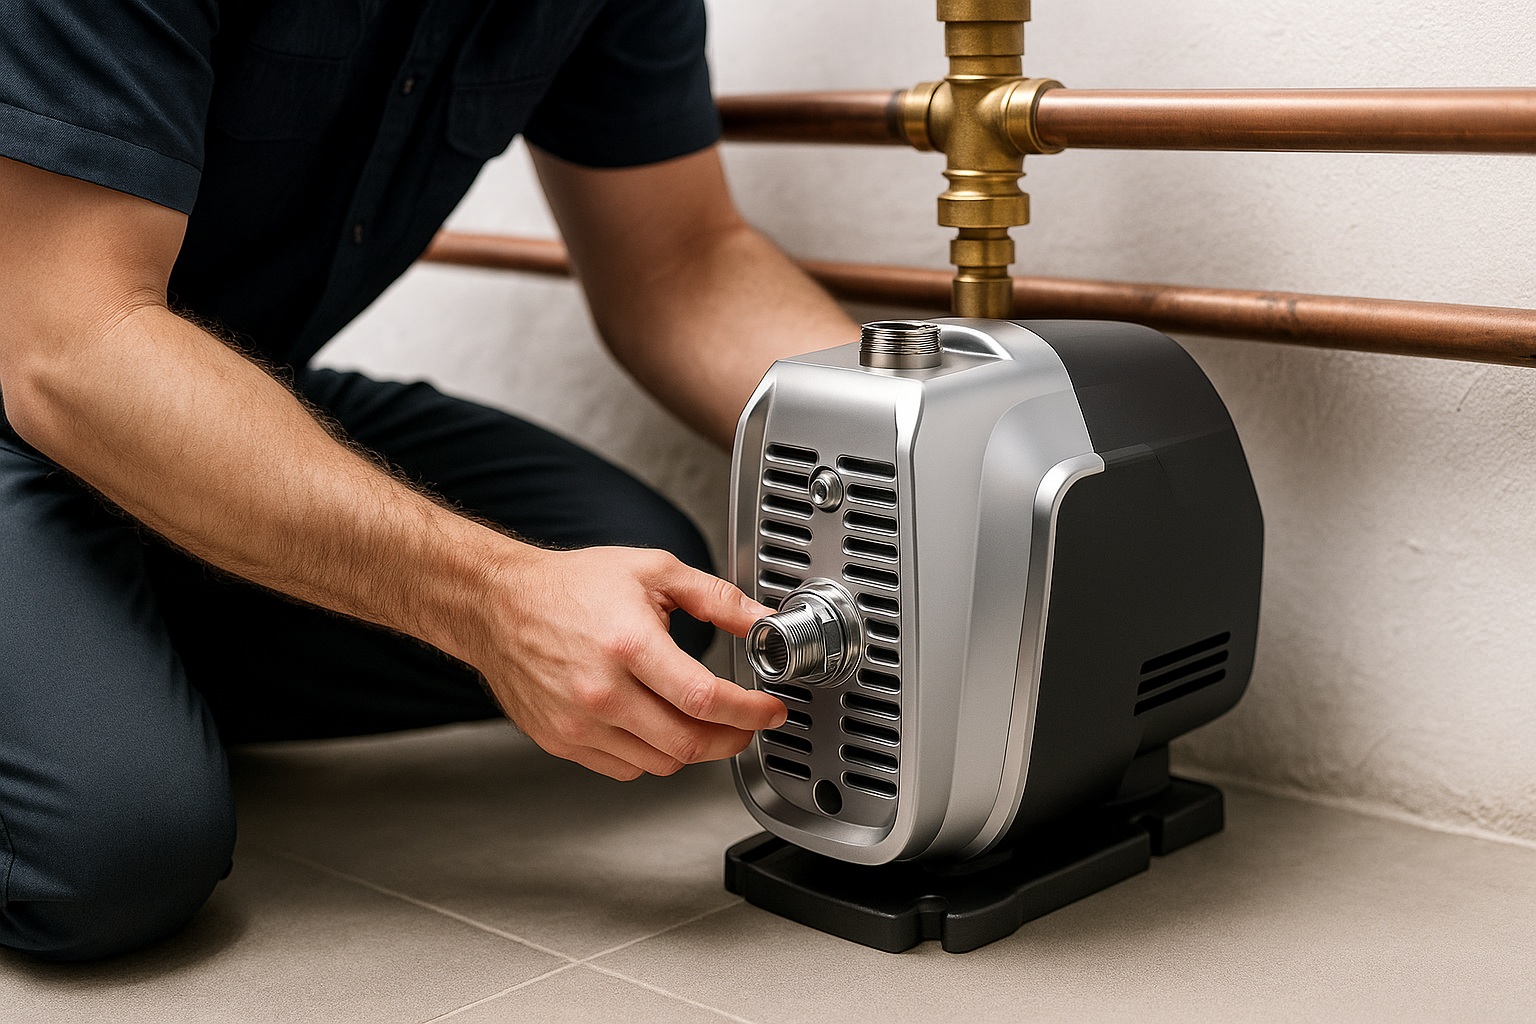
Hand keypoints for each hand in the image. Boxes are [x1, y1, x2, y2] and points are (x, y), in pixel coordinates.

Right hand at [472, 545, 786, 779]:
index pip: (703, 698)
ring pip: (661, 763)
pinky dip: (652, 754)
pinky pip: (625, 768)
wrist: (498, 605)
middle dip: (733, 739)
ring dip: (694, 748)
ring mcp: (579, 723)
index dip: (748, 711)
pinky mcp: (562, 742)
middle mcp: (601, 691)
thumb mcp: (652, 571)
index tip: (770, 709)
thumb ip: (716, 597)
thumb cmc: (571, 587)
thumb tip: (762, 621)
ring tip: (704, 722)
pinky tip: (656, 725)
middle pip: (687, 743)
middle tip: (748, 724)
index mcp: (628, 644)